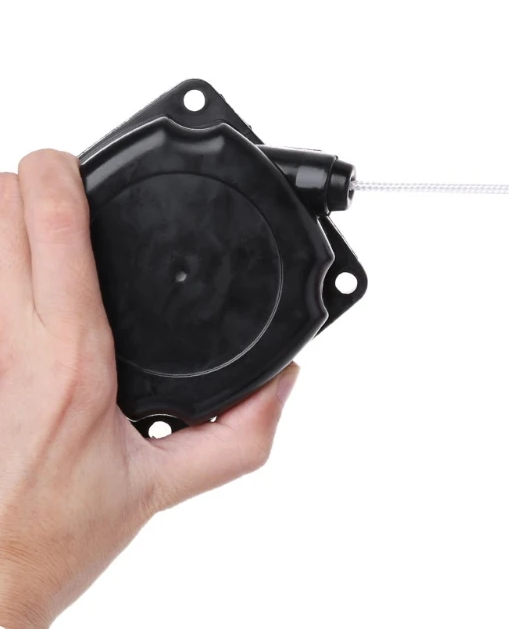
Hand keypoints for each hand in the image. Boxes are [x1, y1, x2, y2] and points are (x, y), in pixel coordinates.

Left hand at [0, 151, 298, 627]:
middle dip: (34, 184)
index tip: (83, 169)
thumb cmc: (53, 537)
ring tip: (45, 232)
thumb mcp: (163, 491)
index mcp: (75, 361)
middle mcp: (12, 342)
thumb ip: (241, 435)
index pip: (50, 225)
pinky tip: (21, 273)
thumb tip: (283, 381)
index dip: (63, 174)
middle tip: (71, 203)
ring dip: (7, 216)